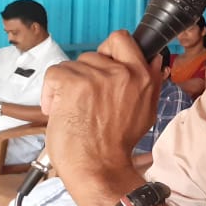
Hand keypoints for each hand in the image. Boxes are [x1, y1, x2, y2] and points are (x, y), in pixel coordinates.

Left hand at [40, 31, 160, 204]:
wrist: (99, 166)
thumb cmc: (118, 144)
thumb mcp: (147, 111)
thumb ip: (151, 83)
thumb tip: (155, 60)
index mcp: (143, 77)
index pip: (123, 39)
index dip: (109, 49)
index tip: (104, 63)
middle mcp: (124, 72)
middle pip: (93, 54)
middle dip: (86, 73)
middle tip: (86, 96)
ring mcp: (98, 76)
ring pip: (72, 65)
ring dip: (68, 84)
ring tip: (73, 107)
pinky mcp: (73, 83)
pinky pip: (55, 74)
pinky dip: (50, 91)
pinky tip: (58, 108)